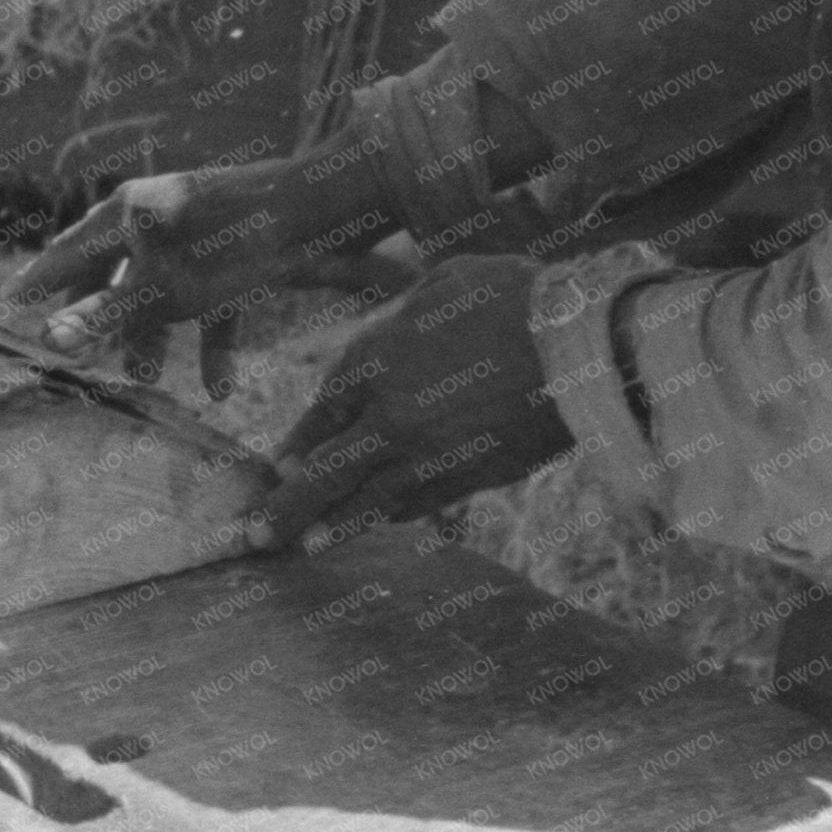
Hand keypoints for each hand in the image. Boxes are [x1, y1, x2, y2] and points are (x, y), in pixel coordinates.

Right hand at [7, 148, 402, 390]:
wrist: (320, 214)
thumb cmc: (234, 243)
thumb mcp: (163, 288)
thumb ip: (106, 316)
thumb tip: (48, 338)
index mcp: (130, 213)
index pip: (71, 251)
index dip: (42, 280)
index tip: (11, 300)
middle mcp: (160, 220)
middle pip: (114, 272)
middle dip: (99, 316)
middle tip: (73, 347)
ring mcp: (200, 238)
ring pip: (163, 294)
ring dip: (154, 337)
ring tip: (147, 379)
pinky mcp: (239, 258)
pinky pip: (214, 306)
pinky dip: (213, 345)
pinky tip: (221, 389)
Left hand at [257, 253, 569, 548]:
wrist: (578, 345)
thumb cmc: (513, 297)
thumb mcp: (443, 282)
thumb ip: (406, 313)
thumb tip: (399, 324)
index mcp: (373, 359)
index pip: (322, 411)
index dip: (299, 441)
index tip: (279, 464)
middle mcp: (388, 415)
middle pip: (325, 471)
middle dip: (287, 506)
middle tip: (253, 534)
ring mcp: (427, 454)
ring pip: (367, 501)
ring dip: (331, 527)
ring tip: (302, 548)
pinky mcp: (467, 478)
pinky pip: (416, 504)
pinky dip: (391, 515)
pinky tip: (376, 523)